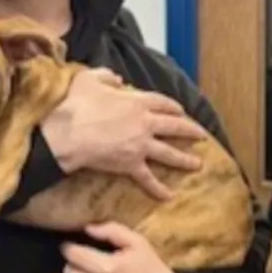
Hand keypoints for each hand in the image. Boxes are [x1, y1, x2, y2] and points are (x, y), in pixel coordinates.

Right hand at [41, 68, 209, 199]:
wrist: (68, 134)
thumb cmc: (76, 105)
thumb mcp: (88, 80)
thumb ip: (106, 76)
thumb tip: (117, 78)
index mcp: (137, 102)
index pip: (163, 103)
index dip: (173, 107)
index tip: (181, 111)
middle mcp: (145, 123)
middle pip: (175, 127)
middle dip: (191, 131)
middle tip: (202, 136)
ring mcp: (141, 145)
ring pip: (169, 153)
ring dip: (185, 160)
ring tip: (198, 164)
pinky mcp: (131, 164)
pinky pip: (148, 178)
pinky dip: (158, 188)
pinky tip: (169, 196)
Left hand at [61, 221, 182, 272]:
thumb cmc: (153, 271)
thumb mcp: (139, 244)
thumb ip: (112, 231)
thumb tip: (88, 228)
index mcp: (107, 267)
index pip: (72, 254)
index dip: (70, 247)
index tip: (72, 246)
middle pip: (68, 272)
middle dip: (75, 264)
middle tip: (87, 263)